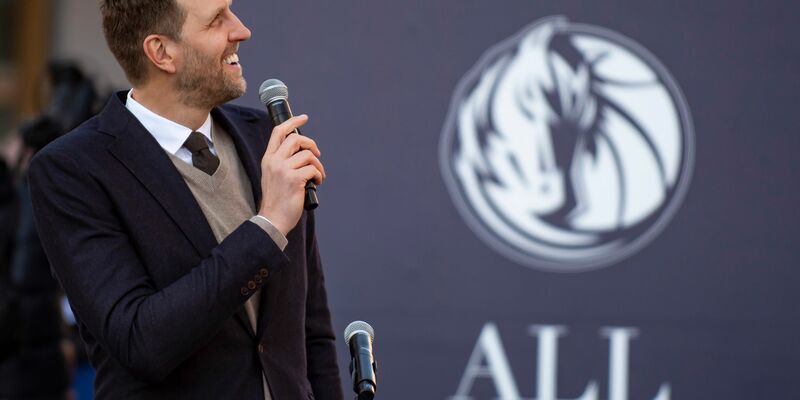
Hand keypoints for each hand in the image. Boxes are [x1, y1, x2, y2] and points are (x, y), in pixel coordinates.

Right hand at [258, 115, 325, 235]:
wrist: (272, 219)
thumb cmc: (276, 200)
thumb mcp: (273, 176)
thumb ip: (282, 162)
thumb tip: (303, 152)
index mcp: (268, 159)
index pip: (278, 132)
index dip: (292, 122)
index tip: (304, 118)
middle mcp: (274, 161)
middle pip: (297, 139)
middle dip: (312, 145)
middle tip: (317, 156)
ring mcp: (284, 169)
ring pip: (309, 155)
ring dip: (318, 166)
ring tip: (317, 177)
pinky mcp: (294, 179)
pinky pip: (313, 169)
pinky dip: (319, 176)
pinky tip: (316, 183)